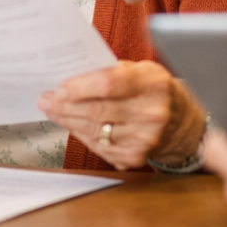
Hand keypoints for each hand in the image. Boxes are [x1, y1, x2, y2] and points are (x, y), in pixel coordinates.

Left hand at [38, 60, 205, 169]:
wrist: (180, 122)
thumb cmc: (153, 89)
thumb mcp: (141, 69)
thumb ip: (112, 71)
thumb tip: (73, 76)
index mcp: (152, 84)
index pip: (108, 84)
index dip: (80, 87)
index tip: (60, 87)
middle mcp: (151, 113)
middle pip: (97, 110)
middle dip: (66, 105)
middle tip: (47, 99)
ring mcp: (143, 139)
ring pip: (94, 130)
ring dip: (68, 120)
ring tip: (53, 110)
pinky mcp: (134, 157)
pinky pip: (99, 147)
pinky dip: (81, 135)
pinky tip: (71, 125)